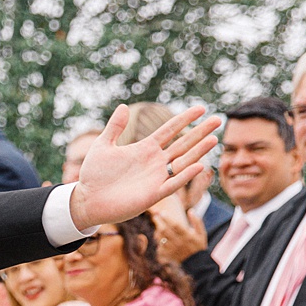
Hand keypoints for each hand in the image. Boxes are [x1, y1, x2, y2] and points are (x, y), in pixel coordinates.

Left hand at [68, 103, 221, 230]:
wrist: (87, 200)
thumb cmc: (94, 175)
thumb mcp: (103, 146)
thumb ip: (114, 127)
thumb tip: (124, 106)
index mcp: (144, 149)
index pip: (169, 130)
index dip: (184, 119)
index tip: (200, 108)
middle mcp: (155, 162)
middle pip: (183, 144)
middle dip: (200, 132)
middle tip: (218, 120)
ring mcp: (156, 178)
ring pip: (183, 162)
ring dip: (198, 151)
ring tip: (214, 139)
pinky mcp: (153, 194)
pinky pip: (173, 183)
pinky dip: (185, 175)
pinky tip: (198, 165)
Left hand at [151, 205, 209, 262]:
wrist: (196, 263)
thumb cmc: (198, 245)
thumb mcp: (201, 233)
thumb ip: (197, 221)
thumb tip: (190, 210)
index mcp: (187, 235)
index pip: (175, 225)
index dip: (167, 218)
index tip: (162, 212)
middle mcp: (178, 242)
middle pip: (164, 230)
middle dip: (158, 221)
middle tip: (155, 215)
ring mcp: (172, 249)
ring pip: (160, 238)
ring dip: (158, 231)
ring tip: (158, 227)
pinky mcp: (167, 255)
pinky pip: (159, 247)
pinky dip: (159, 242)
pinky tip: (161, 239)